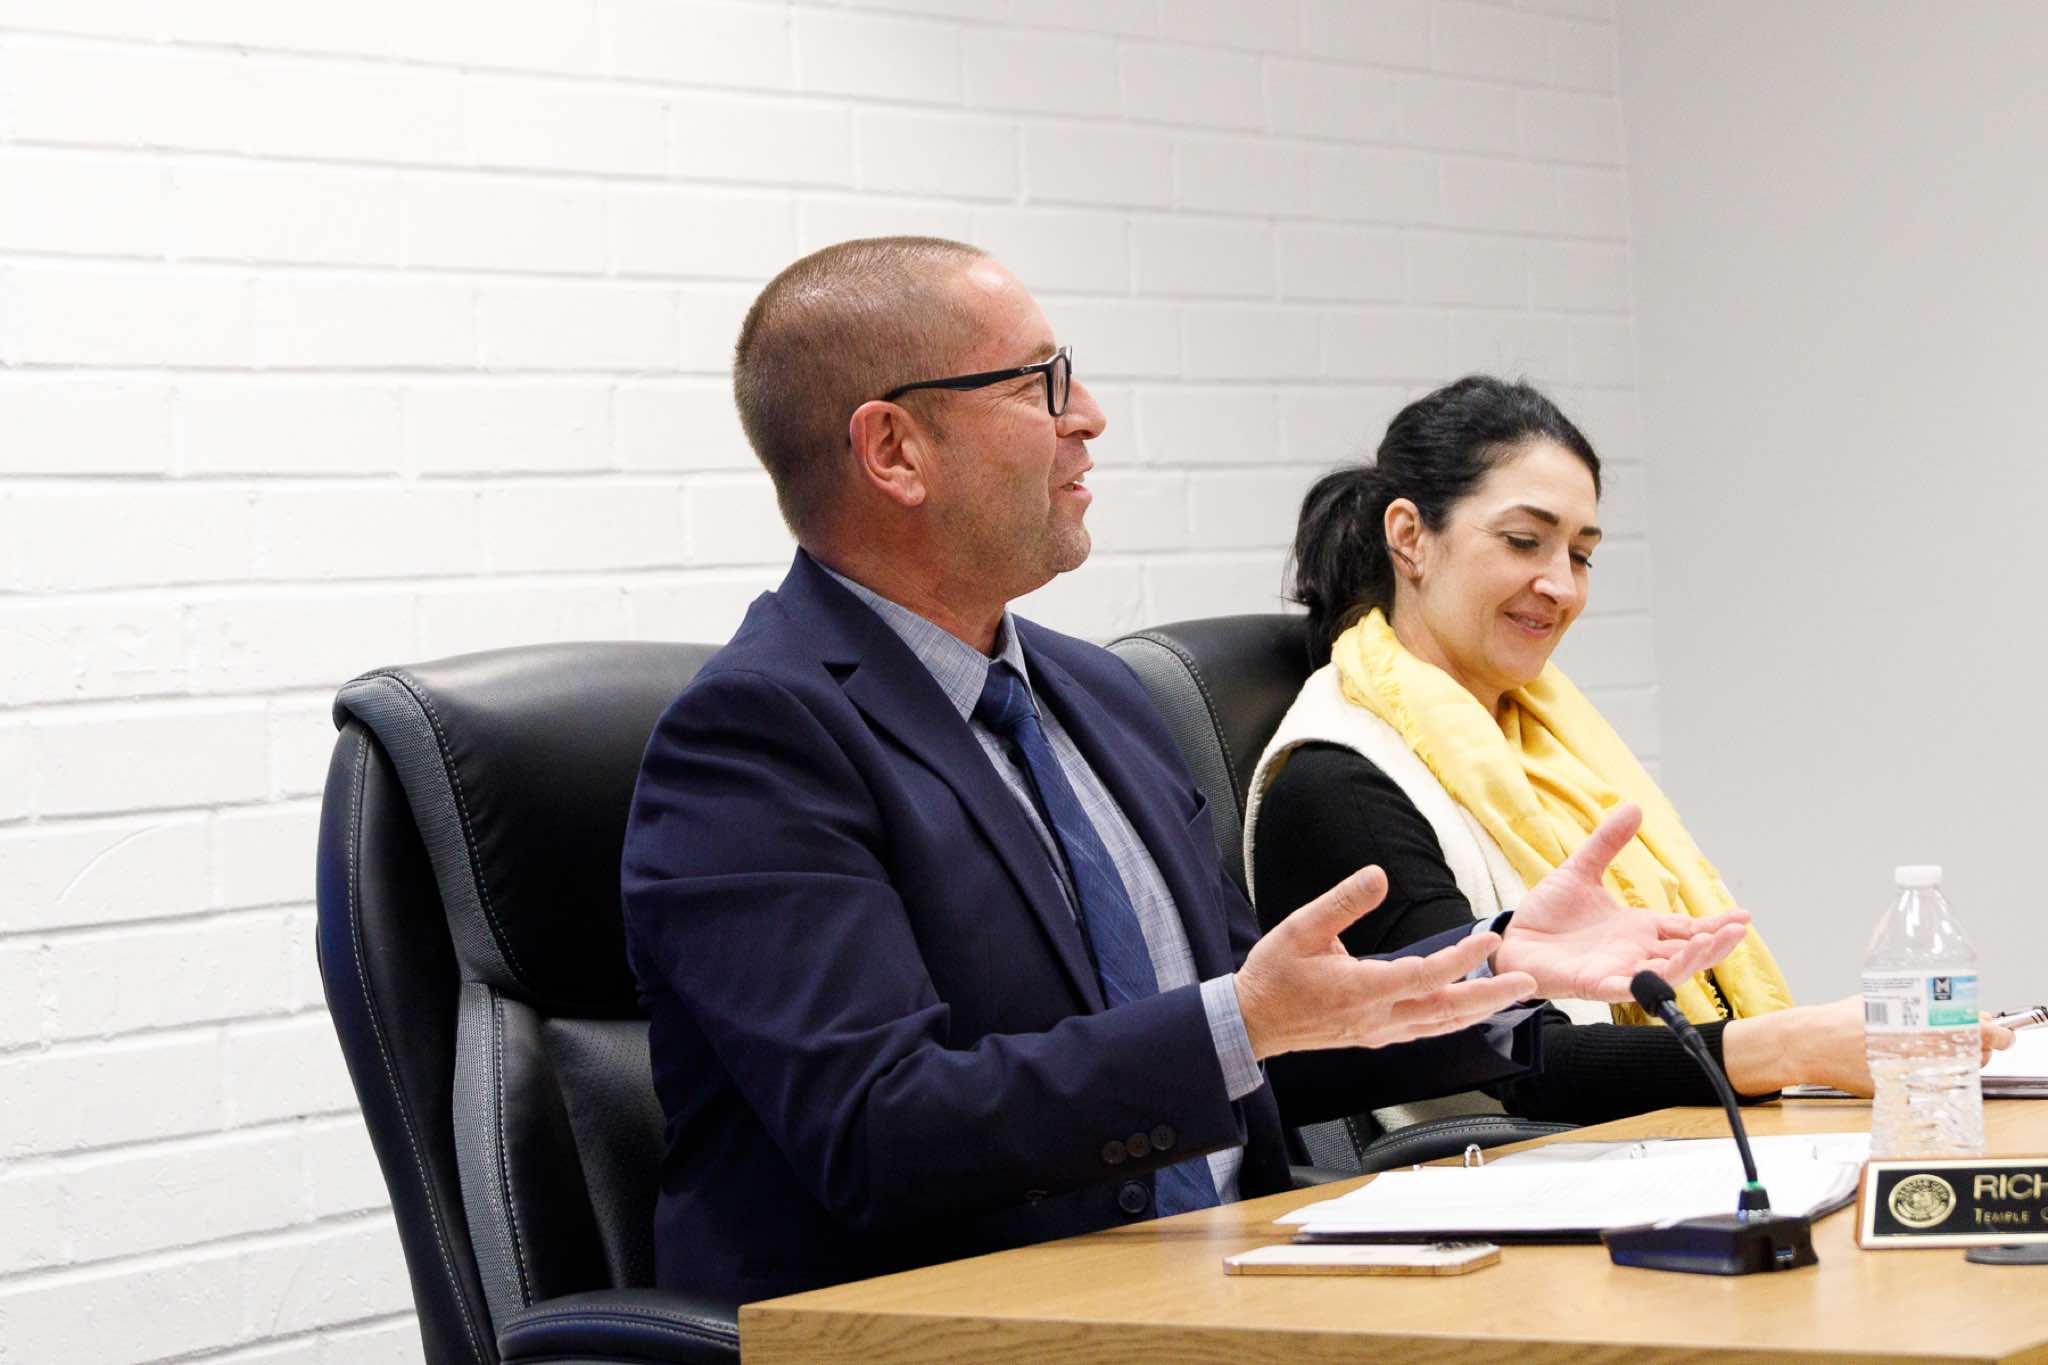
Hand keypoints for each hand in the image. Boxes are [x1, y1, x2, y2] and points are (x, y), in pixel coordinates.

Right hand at [1235, 865, 1537, 1060]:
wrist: (1254, 1021)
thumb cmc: (1274, 976)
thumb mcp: (1301, 927)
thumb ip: (1343, 901)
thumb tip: (1377, 876)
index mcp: (1363, 989)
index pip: (1427, 974)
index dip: (1463, 957)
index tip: (1489, 938)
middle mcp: (1378, 1017)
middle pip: (1447, 1009)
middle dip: (1491, 996)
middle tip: (1526, 983)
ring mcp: (1378, 1032)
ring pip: (1441, 1025)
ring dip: (1479, 1011)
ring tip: (1509, 997)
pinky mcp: (1375, 1036)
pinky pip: (1425, 1031)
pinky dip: (1453, 1021)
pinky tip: (1467, 1012)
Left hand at [1492, 803, 1752, 1001]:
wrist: (1513, 938)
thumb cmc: (1547, 913)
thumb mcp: (1580, 870)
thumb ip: (1607, 843)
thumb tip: (1634, 806)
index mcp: (1637, 928)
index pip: (1685, 928)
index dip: (1714, 925)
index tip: (1744, 917)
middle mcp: (1634, 951)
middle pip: (1685, 952)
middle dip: (1713, 944)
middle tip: (1738, 931)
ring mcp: (1617, 969)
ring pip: (1665, 972)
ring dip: (1690, 961)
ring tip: (1711, 943)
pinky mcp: (1594, 984)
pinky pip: (1626, 988)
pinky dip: (1647, 983)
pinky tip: (1666, 972)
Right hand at [1723, 996, 2016, 1095]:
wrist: (1808, 1045)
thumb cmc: (1838, 1021)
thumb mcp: (1881, 1001)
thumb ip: (1917, 1006)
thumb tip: (1948, 1010)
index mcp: (1916, 1029)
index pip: (1976, 1034)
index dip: (1996, 1034)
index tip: (2004, 1033)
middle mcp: (1916, 1056)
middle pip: (1972, 1056)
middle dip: (1978, 1047)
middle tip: (1973, 1038)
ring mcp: (1909, 1077)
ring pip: (1954, 1072)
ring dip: (1958, 1061)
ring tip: (1943, 1049)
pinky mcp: (1898, 1092)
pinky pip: (1929, 1085)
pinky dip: (1932, 1075)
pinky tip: (1918, 1063)